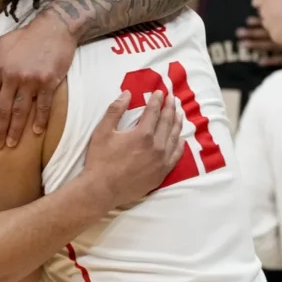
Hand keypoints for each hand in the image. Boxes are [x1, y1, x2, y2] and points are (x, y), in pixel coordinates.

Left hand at [0, 9, 75, 147]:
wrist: (54, 28)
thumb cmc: (26, 36)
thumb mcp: (0, 43)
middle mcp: (12, 75)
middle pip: (2, 109)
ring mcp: (30, 80)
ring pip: (20, 111)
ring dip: (15, 130)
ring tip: (12, 143)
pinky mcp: (48, 82)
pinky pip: (42, 106)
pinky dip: (39, 120)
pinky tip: (35, 132)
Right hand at [83, 89, 184, 208]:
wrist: (102, 190)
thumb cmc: (100, 160)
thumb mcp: (102, 131)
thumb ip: (115, 110)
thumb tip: (127, 93)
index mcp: (142, 134)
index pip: (154, 112)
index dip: (157, 100)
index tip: (160, 92)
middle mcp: (156, 146)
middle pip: (167, 122)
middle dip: (170, 108)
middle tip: (173, 98)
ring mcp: (161, 161)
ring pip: (174, 138)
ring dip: (177, 124)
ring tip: (179, 114)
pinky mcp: (161, 173)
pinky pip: (175, 156)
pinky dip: (180, 146)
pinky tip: (181, 140)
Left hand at [237, 17, 281, 67]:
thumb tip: (275, 12)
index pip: (275, 21)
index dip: (260, 22)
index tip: (247, 20)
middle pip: (270, 33)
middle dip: (253, 33)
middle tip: (238, 32)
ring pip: (273, 45)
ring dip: (258, 45)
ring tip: (243, 44)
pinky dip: (272, 61)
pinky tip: (260, 62)